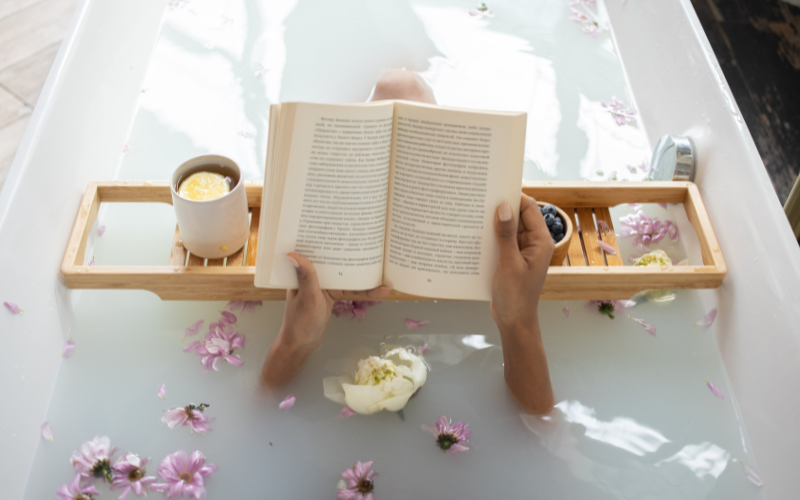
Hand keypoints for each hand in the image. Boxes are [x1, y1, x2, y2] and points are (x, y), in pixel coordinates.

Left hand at [261, 253, 390, 386]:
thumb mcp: (307, 298)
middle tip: (375, 247)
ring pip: (347, 275)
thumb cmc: (300, 322)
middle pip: (337, 261)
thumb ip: (306, 276)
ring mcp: (324, 284)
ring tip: (384, 270)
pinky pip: (350, 288)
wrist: (301, 345)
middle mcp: (314, 274)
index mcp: (303, 271)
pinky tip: (381, 291)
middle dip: (355, 255)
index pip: (320, 251)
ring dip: (364, 275)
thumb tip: (293, 253)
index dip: (332, 241)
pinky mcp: (332, 294)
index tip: (349, 232)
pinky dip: (364, 290)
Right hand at [490, 194, 554, 413]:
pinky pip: (501, 242)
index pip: (529, 208)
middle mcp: (533, 243)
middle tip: (479, 199)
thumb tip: (503, 207)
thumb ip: (506, 235)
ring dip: (493, 224)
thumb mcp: (508, 264)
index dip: (513, 196)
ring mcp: (522, 251)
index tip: (494, 188)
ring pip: (508, 229)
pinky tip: (474, 235)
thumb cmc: (515, 296)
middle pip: (518, 216)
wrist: (514, 322)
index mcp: (540, 241)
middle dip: (501, 208)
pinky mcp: (511, 260)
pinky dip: (491, 238)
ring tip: (473, 214)